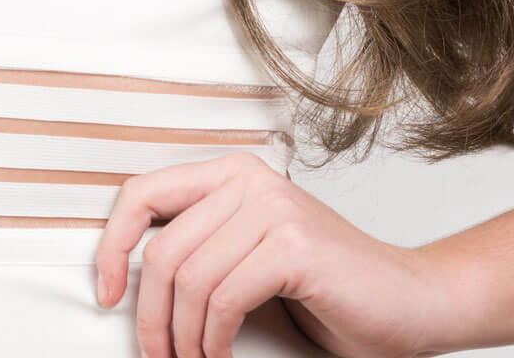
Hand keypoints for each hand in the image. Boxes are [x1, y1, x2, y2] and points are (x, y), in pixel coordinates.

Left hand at [94, 151, 440, 357]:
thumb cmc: (328, 287)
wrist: (408, 302)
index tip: (105, 292)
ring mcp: (272, 207)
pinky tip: (220, 355)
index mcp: (232, 173)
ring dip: (182, 337)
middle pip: (160, 250)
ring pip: (187, 279)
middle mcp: (248, 178)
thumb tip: (129, 281)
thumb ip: (203, 249)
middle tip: (157, 354)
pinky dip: (212, 340)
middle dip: (148, 315)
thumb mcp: (249, 255)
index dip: (111, 245)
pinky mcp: (292, 244)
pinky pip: (222, 298)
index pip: (142, 193)